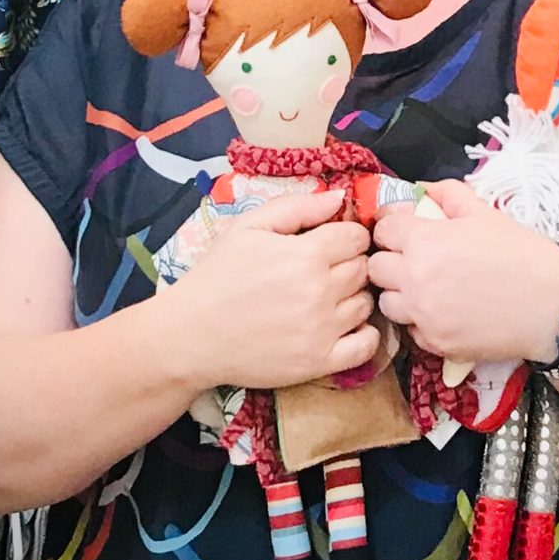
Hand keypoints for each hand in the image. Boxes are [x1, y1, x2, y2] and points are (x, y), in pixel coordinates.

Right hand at [172, 191, 379, 390]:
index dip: (347, 235)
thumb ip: (298, 207)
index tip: (332, 242)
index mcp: (307, 254)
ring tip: (329, 297)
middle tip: (327, 269)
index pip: (357, 237)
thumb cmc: (218, 275)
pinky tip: (345, 326)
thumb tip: (340, 197)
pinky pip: (366, 346)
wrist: (191, 334)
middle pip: (364, 268)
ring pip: (366, 304)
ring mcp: (322, 330)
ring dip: (354, 296)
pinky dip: (365, 335)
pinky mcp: (319, 362)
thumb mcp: (249, 226)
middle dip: (350, 263)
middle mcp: (321, 291)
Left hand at [368, 178, 558, 363]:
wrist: (553, 308)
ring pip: (386, 302)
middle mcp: (415, 279)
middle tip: (414, 258)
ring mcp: (423, 316)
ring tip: (426, 287)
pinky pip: (411, 330)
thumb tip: (421, 188)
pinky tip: (443, 311)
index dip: (393, 226)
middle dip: (390, 259)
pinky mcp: (435, 344)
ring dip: (400, 292)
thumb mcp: (485, 213)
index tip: (405, 230)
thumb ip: (448, 195)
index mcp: (424, 241)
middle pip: (375, 267)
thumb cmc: (522, 255)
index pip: (382, 229)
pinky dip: (420, 321)